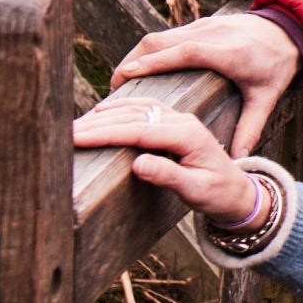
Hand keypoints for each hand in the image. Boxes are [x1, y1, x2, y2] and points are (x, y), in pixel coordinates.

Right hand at [72, 100, 264, 224]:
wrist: (237, 190)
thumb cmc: (217, 194)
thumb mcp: (195, 191)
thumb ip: (168, 176)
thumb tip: (138, 164)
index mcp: (188, 135)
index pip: (140, 130)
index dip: (106, 133)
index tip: (77, 138)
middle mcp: (183, 121)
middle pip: (134, 116)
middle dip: (98, 124)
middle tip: (65, 133)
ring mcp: (179, 118)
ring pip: (137, 108)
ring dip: (106, 114)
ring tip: (76, 124)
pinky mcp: (174, 121)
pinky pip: (144, 108)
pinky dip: (120, 108)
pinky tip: (102, 113)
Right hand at [114, 10, 300, 155]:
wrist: (291, 29)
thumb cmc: (277, 67)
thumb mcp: (267, 98)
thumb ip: (251, 128)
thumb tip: (238, 160)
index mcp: (230, 54)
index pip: (187, 53)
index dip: (154, 63)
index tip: (124, 78)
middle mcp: (213, 34)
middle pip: (162, 42)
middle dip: (131, 63)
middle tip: (111, 92)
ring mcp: (204, 25)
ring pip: (159, 36)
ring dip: (135, 57)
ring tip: (118, 84)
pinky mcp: (199, 22)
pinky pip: (166, 35)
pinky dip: (147, 51)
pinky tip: (136, 71)